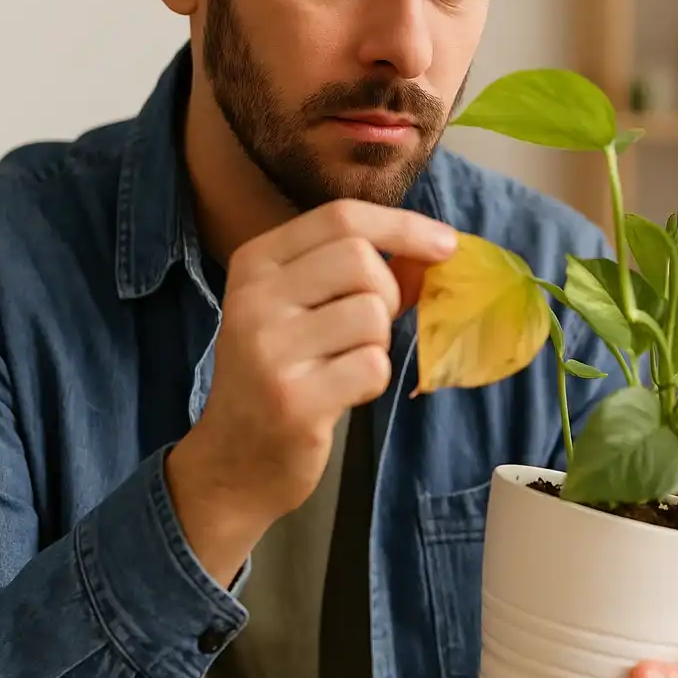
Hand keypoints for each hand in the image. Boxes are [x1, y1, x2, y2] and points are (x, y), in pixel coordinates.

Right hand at [166, 199, 457, 583]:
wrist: (231, 460)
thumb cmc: (279, 372)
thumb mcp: (297, 306)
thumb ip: (351, 270)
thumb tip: (433, 248)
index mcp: (254, 262)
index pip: (341, 217)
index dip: (403, 226)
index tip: (445, 245)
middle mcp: (254, 298)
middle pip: (360, 259)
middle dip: (389, 292)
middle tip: (371, 327)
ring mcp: (270, 349)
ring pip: (371, 314)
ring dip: (379, 342)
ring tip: (346, 363)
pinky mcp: (293, 400)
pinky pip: (372, 366)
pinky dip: (374, 380)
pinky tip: (343, 393)